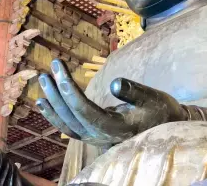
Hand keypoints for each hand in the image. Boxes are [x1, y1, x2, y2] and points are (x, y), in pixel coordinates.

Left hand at [36, 59, 187, 145]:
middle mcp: (100, 136)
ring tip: (43, 80)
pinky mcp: (92, 134)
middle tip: (50, 68)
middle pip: (71, 115)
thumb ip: (135, 92)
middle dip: (57, 91)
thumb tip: (115, 83)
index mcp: (115, 128)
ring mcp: (94, 137)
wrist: (164, 127)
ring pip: (66, 122)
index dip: (70, 91)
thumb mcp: (153, 98)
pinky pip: (67, 126)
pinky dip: (53, 114)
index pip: (85, 110)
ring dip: (52, 101)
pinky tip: (42, 101)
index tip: (59, 70)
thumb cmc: (160, 111)